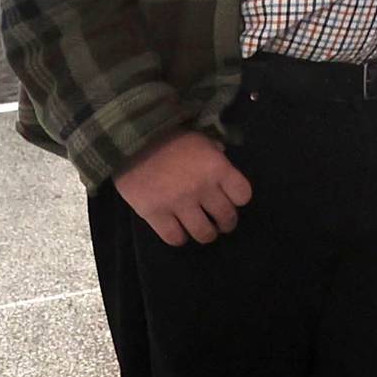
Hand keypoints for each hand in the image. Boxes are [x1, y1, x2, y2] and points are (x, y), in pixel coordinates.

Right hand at [113, 129, 252, 245]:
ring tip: (203, 230)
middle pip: (226, 217)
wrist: (133, 141)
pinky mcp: (155, 214)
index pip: (243, 195)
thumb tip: (223, 158)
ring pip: (203, 233)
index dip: (239, 199)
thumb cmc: (171, 138)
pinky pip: (174, 237)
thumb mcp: (201, 140)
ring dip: (206, 234)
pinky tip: (179, 231)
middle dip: (226, 223)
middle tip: (221, 223)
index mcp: (217, 168)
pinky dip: (180, 238)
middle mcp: (202, 188)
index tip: (233, 200)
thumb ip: (215, 153)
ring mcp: (179, 203)